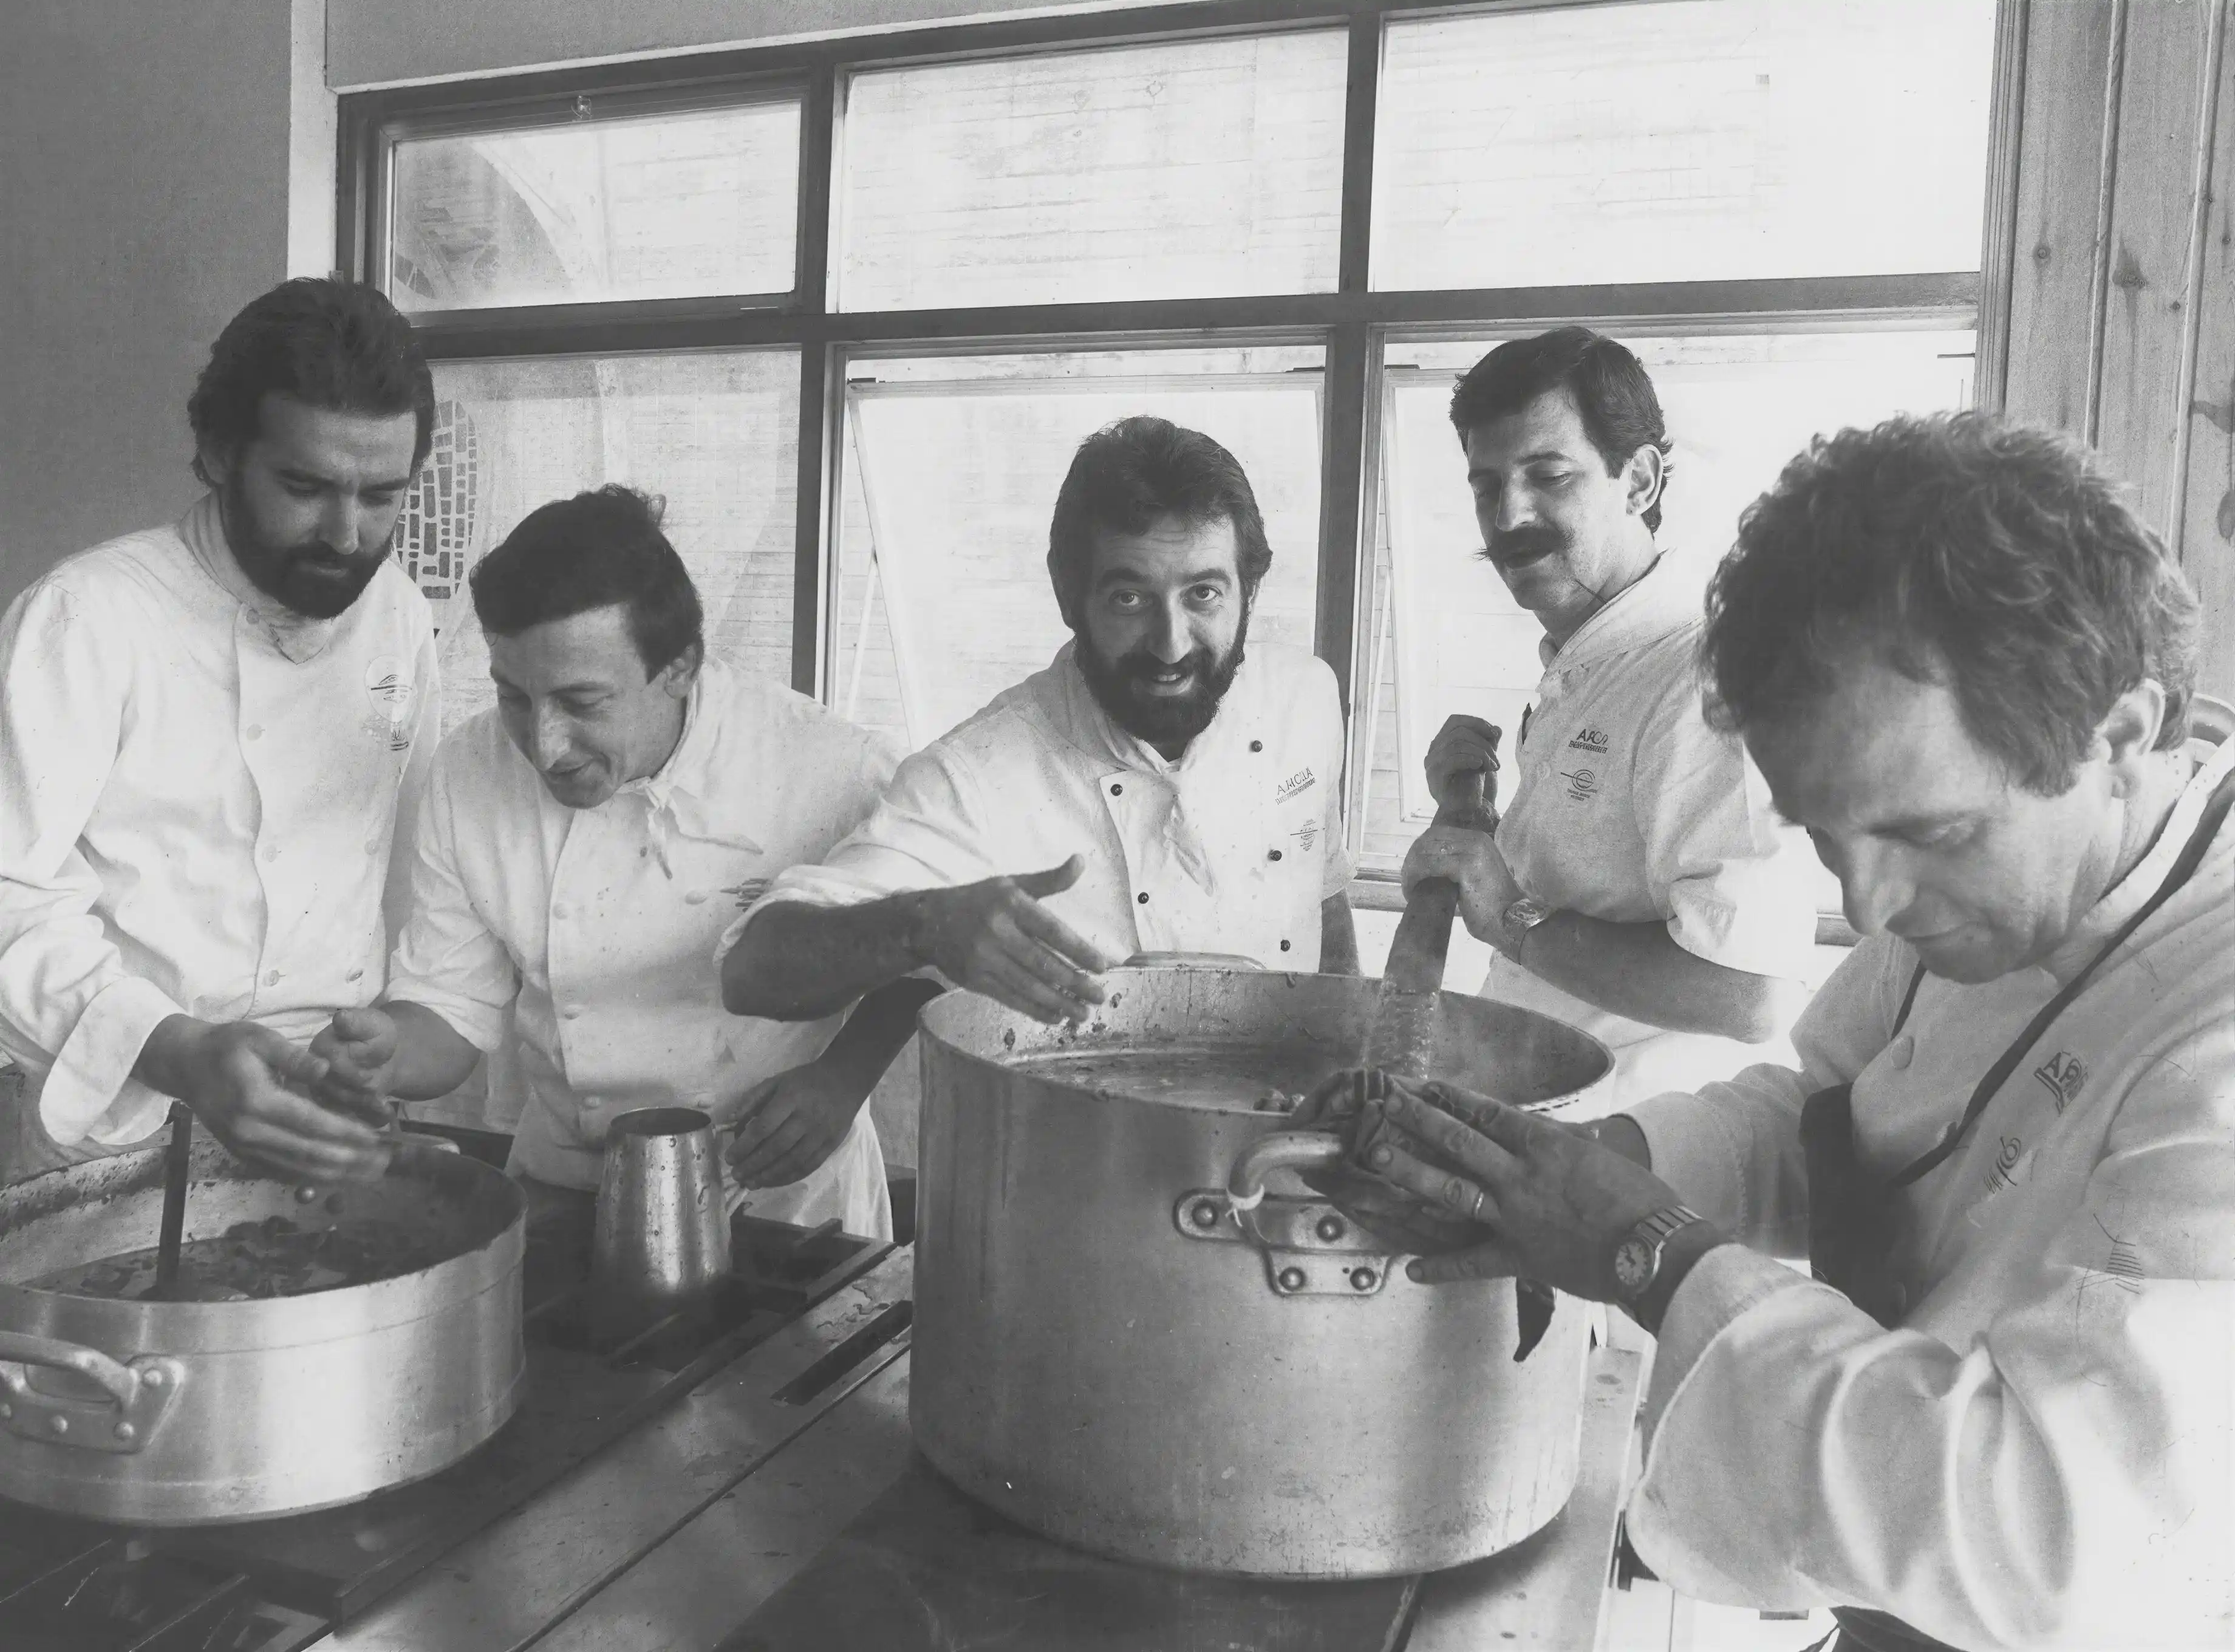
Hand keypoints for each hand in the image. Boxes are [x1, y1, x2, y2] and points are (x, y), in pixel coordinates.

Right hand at [137, 1016, 393, 1182]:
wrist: (186, 1066)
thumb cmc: (226, 1046)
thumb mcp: (260, 1039)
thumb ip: (294, 1057)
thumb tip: (326, 1070)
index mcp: (256, 1101)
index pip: (310, 1123)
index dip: (345, 1133)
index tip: (374, 1138)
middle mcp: (249, 1131)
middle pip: (307, 1153)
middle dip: (349, 1160)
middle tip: (382, 1163)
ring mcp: (243, 1147)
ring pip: (296, 1169)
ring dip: (336, 1175)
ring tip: (369, 1173)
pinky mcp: (241, 1154)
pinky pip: (280, 1171)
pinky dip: (311, 1177)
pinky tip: (338, 1177)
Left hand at [724, 1058, 867, 1189]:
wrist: (845, 1081)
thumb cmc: (805, 1081)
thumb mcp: (776, 1081)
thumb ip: (753, 1099)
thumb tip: (731, 1121)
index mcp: (791, 1098)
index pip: (765, 1126)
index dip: (745, 1145)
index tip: (729, 1157)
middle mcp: (807, 1117)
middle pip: (777, 1147)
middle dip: (753, 1164)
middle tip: (736, 1175)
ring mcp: (821, 1133)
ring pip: (793, 1161)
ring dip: (769, 1176)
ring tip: (751, 1183)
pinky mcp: (831, 1144)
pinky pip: (809, 1166)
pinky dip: (789, 1177)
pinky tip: (773, 1181)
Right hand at [909, 855, 1120, 1024]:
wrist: (930, 922)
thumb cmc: (980, 900)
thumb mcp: (1012, 883)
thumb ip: (1049, 879)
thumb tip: (1081, 861)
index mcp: (1011, 904)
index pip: (1053, 931)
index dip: (1079, 950)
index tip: (1103, 966)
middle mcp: (997, 931)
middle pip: (1043, 963)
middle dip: (1075, 983)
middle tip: (1100, 996)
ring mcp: (984, 958)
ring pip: (1028, 986)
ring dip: (1059, 1002)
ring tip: (1083, 1013)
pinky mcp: (975, 979)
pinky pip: (1010, 998)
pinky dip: (1035, 1010)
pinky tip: (1056, 1016)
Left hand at [1366, 1080, 1684, 1298]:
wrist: (1658, 1248)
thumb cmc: (1643, 1200)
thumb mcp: (1605, 1158)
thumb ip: (1574, 1145)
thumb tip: (1568, 1132)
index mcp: (1546, 1145)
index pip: (1489, 1113)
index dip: (1453, 1098)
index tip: (1425, 1085)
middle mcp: (1522, 1174)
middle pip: (1460, 1141)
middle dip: (1419, 1120)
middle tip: (1386, 1104)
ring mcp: (1516, 1215)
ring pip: (1453, 1190)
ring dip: (1412, 1174)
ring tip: (1377, 1160)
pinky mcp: (1520, 1256)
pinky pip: (1471, 1262)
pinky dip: (1441, 1268)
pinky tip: (1411, 1270)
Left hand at [1401, 825, 1523, 946]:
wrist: (1512, 922)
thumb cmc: (1491, 908)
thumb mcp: (1471, 878)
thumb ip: (1454, 866)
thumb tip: (1426, 867)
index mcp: (1477, 839)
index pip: (1436, 834)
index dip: (1418, 852)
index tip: (1411, 874)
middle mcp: (1475, 839)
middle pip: (1428, 839)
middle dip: (1412, 860)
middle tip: (1407, 883)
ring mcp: (1472, 849)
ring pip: (1426, 851)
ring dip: (1411, 870)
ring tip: (1409, 889)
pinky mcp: (1467, 864)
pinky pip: (1430, 864)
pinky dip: (1415, 877)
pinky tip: (1413, 891)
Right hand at [1424, 715, 1501, 814]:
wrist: (1469, 812)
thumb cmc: (1474, 786)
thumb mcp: (1484, 759)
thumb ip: (1488, 743)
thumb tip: (1497, 729)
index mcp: (1442, 743)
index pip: (1454, 721)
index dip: (1476, 722)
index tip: (1495, 734)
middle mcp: (1433, 751)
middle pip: (1458, 731)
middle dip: (1483, 742)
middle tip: (1496, 760)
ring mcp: (1431, 763)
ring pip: (1457, 744)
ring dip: (1481, 753)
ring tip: (1493, 767)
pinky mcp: (1434, 776)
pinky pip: (1452, 758)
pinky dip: (1471, 759)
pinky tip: (1481, 767)